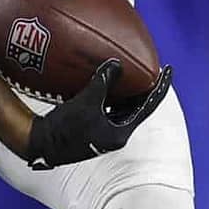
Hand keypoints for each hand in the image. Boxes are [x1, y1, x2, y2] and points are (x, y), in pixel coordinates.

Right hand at [24, 59, 171, 170]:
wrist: (40, 144)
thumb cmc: (65, 127)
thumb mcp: (87, 100)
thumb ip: (105, 81)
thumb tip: (117, 64)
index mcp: (121, 132)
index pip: (148, 106)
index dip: (159, 87)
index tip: (167, 70)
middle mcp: (116, 135)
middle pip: (136, 106)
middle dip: (143, 87)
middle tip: (149, 67)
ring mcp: (104, 134)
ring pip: (122, 108)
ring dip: (127, 91)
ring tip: (131, 72)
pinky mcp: (92, 130)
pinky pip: (108, 109)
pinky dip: (111, 96)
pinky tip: (108, 83)